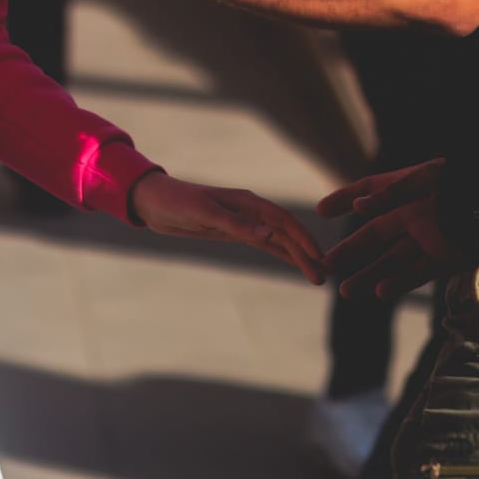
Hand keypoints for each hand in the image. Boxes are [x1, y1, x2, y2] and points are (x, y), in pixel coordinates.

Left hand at [133, 175, 327, 284]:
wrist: (154, 203)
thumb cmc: (176, 202)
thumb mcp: (203, 212)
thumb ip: (236, 223)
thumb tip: (270, 233)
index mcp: (247, 201)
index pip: (283, 220)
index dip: (302, 238)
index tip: (318, 257)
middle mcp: (251, 210)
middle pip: (286, 233)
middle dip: (306, 254)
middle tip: (323, 277)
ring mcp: (245, 222)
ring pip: (279, 241)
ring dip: (298, 257)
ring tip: (317, 277)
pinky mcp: (236, 232)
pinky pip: (266, 244)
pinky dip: (282, 255)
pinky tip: (296, 266)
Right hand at [317, 159, 458, 298]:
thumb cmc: (464, 182)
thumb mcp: (424, 180)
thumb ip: (391, 194)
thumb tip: (359, 210)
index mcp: (409, 189)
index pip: (370, 192)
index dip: (345, 199)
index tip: (321, 211)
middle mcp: (415, 214)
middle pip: (376, 235)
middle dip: (351, 251)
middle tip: (325, 266)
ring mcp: (431, 237)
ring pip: (394, 260)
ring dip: (370, 275)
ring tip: (346, 291)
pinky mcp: (448, 256)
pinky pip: (419, 271)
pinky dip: (401, 282)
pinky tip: (380, 292)